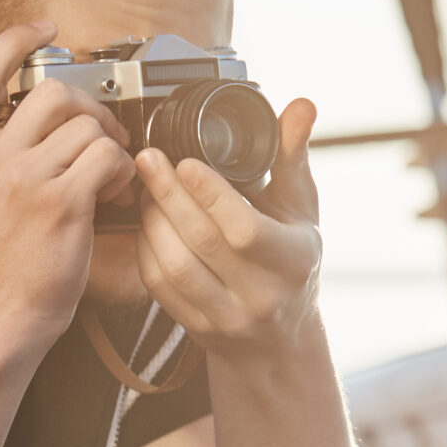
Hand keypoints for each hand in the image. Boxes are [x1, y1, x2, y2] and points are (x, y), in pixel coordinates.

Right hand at [0, 21, 135, 341]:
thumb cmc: (4, 263)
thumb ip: (9, 154)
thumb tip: (55, 125)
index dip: (15, 41)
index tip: (44, 29)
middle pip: (54, 91)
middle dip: (92, 109)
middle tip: (104, 140)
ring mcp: (25, 177)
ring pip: (88, 126)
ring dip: (112, 149)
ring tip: (108, 181)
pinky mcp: (59, 202)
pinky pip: (107, 159)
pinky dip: (121, 173)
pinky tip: (113, 196)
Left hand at [131, 96, 322, 356]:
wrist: (280, 340)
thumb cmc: (292, 264)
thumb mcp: (301, 210)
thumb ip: (293, 157)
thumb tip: (301, 106)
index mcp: (292, 262)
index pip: (245, 229)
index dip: (210, 194)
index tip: (185, 161)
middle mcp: (261, 296)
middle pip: (202, 242)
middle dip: (168, 195)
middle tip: (148, 159)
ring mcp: (227, 317)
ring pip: (174, 266)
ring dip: (152, 220)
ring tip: (146, 188)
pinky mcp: (197, 327)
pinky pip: (159, 285)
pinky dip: (146, 248)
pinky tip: (146, 222)